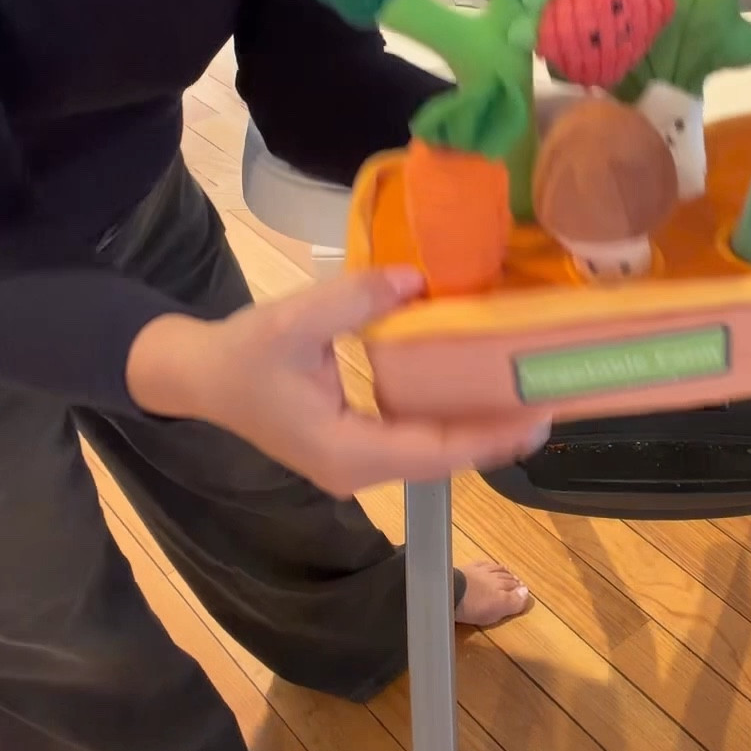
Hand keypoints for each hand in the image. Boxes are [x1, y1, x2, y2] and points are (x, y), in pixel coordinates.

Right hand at [127, 266, 551, 493]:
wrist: (196, 376)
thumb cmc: (241, 353)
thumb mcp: (293, 320)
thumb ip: (354, 300)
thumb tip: (416, 279)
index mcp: (345, 451)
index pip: (435, 451)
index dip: (490, 435)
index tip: (539, 415)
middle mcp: (357, 471)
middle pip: (444, 460)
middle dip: (498, 434)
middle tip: (555, 401)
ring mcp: (356, 465)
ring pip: (434, 454)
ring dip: (482, 431)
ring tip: (532, 399)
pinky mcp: (355, 449)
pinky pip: (418, 441)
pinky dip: (455, 422)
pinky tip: (484, 396)